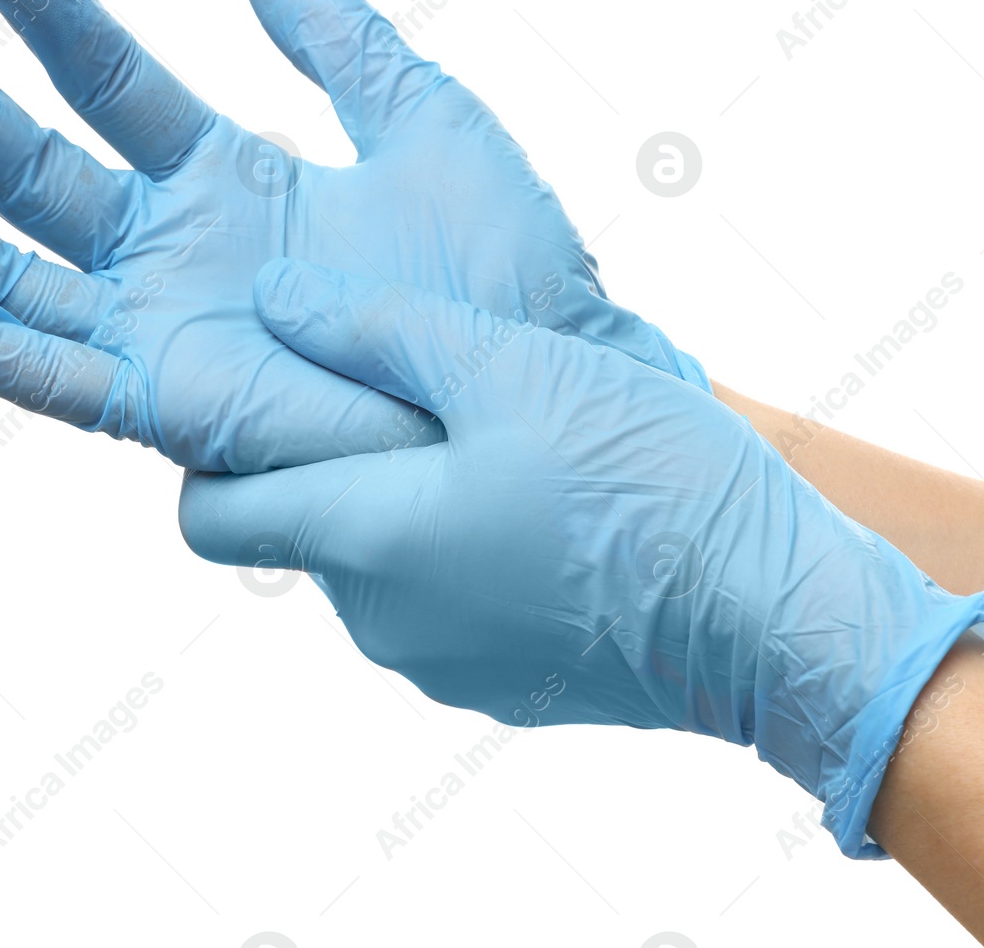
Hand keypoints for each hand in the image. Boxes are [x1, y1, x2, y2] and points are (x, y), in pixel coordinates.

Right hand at [0, 0, 703, 472]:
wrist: (542, 383)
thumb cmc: (503, 271)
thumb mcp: (421, 120)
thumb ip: (339, 37)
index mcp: (227, 179)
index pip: (107, 80)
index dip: (43, 11)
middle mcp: (175, 254)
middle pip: (32, 169)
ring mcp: (164, 331)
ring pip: (12, 270)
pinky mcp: (168, 407)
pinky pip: (47, 375)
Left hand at [180, 259, 983, 855]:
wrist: (775, 618)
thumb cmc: (645, 482)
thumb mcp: (509, 367)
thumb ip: (376, 328)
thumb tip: (276, 301)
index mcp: (366, 539)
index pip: (209, 514)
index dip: (215, 447)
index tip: (269, 385)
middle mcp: (382, 620)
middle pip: (299, 529)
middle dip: (330, 461)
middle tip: (414, 385)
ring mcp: (443, 662)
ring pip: (378, 562)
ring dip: (408, 500)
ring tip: (501, 435)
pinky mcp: (502, 682)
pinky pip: (444, 601)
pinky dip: (463, 549)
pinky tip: (545, 501)